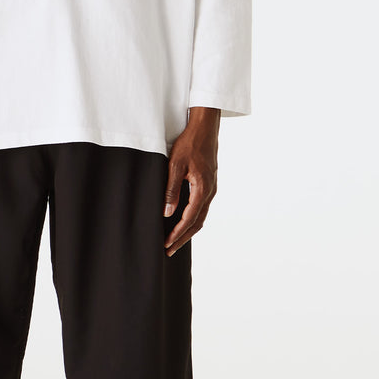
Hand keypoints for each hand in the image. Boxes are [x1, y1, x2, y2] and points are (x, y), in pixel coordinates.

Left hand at [163, 106, 219, 255]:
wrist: (205, 128)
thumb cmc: (190, 144)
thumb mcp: (175, 165)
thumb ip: (172, 190)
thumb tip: (167, 212)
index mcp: (203, 189)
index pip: (190, 219)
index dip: (178, 234)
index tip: (167, 244)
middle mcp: (210, 192)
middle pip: (198, 223)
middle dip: (183, 238)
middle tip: (169, 250)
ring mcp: (211, 188)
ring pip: (201, 216)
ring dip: (188, 230)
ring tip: (174, 241)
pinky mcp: (209, 184)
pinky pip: (201, 208)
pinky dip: (192, 219)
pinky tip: (183, 222)